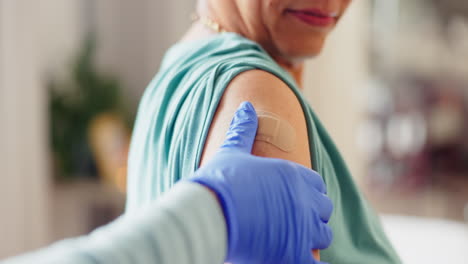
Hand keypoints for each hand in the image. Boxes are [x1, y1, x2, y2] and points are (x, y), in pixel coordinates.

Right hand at [189, 102, 332, 263]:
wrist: (208, 213)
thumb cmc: (220, 181)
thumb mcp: (231, 151)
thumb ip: (243, 129)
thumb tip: (247, 106)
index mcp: (293, 174)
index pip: (316, 184)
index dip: (308, 192)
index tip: (297, 199)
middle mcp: (304, 200)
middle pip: (323, 210)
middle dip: (313, 215)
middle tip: (295, 221)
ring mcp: (302, 228)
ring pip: (323, 235)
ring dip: (311, 238)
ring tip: (294, 241)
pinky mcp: (296, 254)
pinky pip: (316, 262)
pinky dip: (311, 262)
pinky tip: (298, 258)